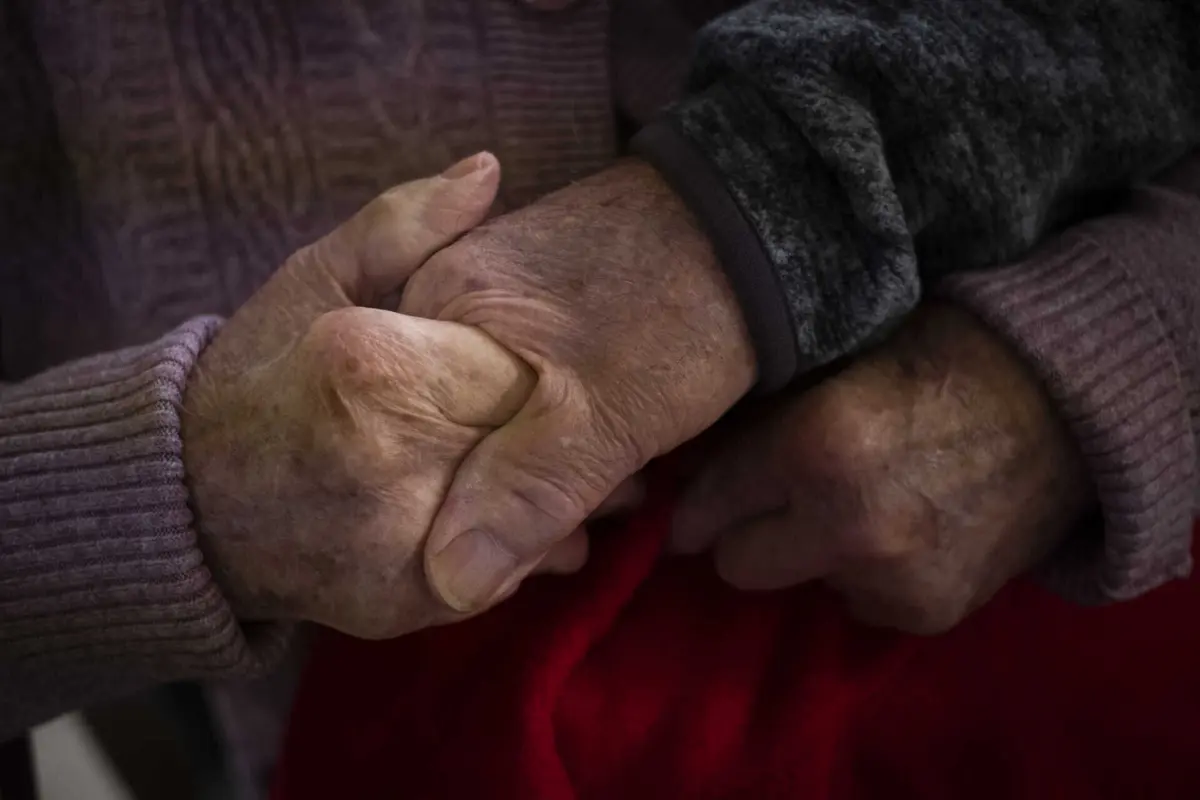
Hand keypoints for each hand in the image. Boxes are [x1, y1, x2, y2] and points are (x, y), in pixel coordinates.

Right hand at [182, 155, 583, 638]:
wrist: (190, 505)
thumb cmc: (259, 374)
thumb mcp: (317, 280)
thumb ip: (407, 226)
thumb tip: (488, 170)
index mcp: (371, 373)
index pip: (521, 367)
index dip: (542, 363)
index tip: (545, 355)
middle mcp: (388, 471)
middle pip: (539, 445)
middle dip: (562, 425)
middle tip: (574, 402)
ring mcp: (399, 552)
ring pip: (539, 516)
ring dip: (557, 488)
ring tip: (541, 454)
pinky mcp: (408, 608)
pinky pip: (507, 569)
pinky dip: (520, 539)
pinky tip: (506, 508)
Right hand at [399, 160, 756, 612]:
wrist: (754, 224)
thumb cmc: (681, 315)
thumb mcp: (607, 416)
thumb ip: (528, 491)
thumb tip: (450, 582)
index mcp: (434, 309)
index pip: (398, 434)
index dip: (448, 503)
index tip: (524, 539)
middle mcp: (439, 290)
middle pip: (433, 426)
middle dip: (495, 486)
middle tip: (581, 517)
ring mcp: (484, 285)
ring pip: (475, 411)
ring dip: (529, 462)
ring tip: (602, 490)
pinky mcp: (526, 294)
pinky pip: (507, 384)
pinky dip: (545, 425)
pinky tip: (595, 449)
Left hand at [671, 303, 1093, 633]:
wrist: (1067, 403)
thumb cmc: (943, 356)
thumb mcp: (838, 358)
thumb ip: (763, 412)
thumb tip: (688, 456)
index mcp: (816, 445)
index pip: (708, 503)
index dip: (696, 502)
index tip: (689, 508)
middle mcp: (848, 525)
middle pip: (738, 566)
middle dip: (743, 535)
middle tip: (767, 505)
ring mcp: (892, 579)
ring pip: (800, 584)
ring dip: (812, 553)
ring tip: (858, 502)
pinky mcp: (929, 613)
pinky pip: (860, 603)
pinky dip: (867, 574)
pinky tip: (905, 527)